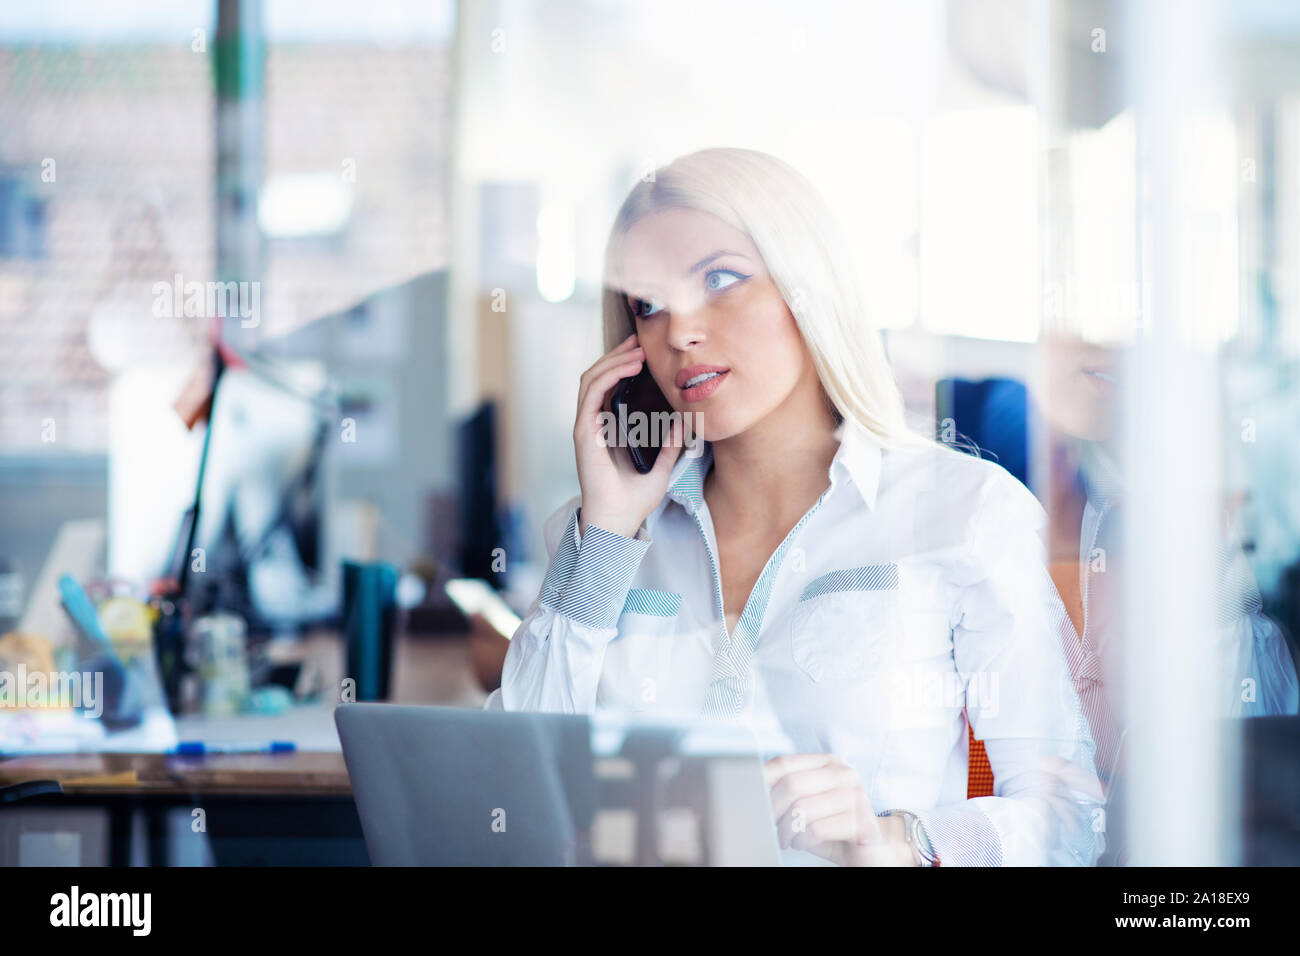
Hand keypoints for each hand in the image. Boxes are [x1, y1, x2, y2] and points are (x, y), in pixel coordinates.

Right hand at [573, 333, 685, 537]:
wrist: (617, 521)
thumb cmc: (633, 501)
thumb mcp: (662, 467)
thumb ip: (671, 445)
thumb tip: (687, 422)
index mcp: (607, 430)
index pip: (610, 388)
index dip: (623, 366)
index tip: (644, 353)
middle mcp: (593, 425)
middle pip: (599, 377)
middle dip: (618, 355)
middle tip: (641, 341)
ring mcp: (586, 427)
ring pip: (592, 379)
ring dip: (614, 360)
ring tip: (637, 350)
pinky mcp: (583, 432)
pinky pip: (592, 394)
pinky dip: (609, 375)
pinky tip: (629, 367)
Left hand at [764, 754, 915, 865]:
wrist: (872, 852)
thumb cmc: (832, 828)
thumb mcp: (805, 806)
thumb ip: (785, 792)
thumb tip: (751, 789)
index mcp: (828, 763)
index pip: (784, 763)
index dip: (761, 782)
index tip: (753, 801)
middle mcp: (844, 773)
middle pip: (791, 785)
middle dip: (773, 811)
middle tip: (771, 828)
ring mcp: (856, 796)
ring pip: (802, 808)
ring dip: (787, 830)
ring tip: (789, 838)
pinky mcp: (863, 822)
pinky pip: (817, 829)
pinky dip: (803, 840)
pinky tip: (804, 843)